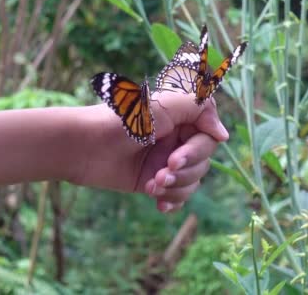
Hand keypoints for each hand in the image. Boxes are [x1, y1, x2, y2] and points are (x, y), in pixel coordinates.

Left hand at [69, 92, 227, 212]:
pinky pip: (176, 197)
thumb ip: (200, 108)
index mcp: (182, 119)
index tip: (176, 156)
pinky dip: (170, 201)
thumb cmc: (122, 121)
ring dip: (175, 187)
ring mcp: (164, 162)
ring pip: (191, 182)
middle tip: (160, 172)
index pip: (209, 140)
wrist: (84, 146)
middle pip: (203, 164)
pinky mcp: (152, 182)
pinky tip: (157, 202)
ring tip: (151, 185)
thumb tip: (223, 135)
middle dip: (184, 172)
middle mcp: (176, 140)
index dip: (196, 152)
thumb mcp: (164, 105)